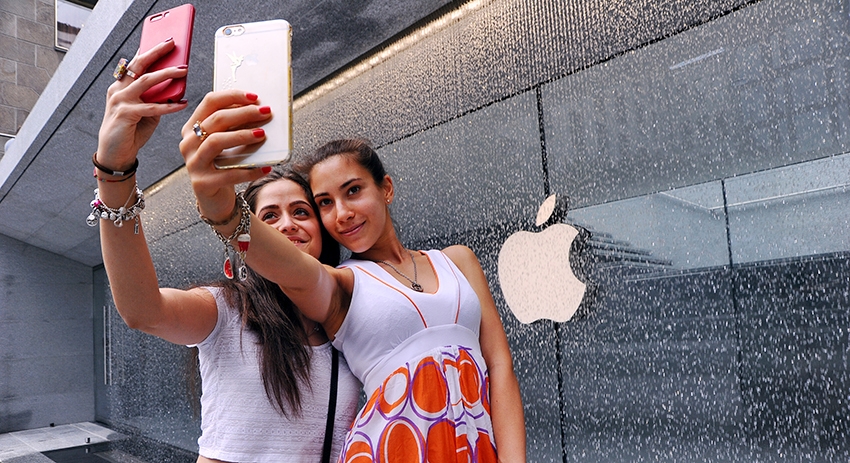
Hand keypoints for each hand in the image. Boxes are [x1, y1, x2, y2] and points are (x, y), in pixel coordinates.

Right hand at [95, 38, 188, 171]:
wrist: (116, 153)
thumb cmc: (131, 131)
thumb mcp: (146, 111)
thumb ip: (157, 98)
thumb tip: (177, 87)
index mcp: (121, 86)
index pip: (136, 63)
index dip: (150, 51)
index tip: (165, 41)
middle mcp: (118, 89)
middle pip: (138, 64)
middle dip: (156, 52)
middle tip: (172, 43)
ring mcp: (120, 100)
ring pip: (145, 81)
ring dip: (166, 74)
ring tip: (182, 70)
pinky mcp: (125, 114)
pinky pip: (152, 107)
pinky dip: (169, 106)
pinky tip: (182, 104)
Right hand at [178, 90, 272, 222]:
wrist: (215, 199)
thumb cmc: (223, 166)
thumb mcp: (226, 144)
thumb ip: (235, 127)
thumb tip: (259, 111)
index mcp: (192, 128)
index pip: (209, 102)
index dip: (232, 96)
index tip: (255, 97)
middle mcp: (188, 144)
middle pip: (215, 120)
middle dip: (243, 113)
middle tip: (265, 112)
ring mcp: (193, 164)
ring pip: (216, 142)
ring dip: (242, 136)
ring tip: (262, 134)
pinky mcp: (202, 183)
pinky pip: (228, 174)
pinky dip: (249, 171)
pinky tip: (265, 167)